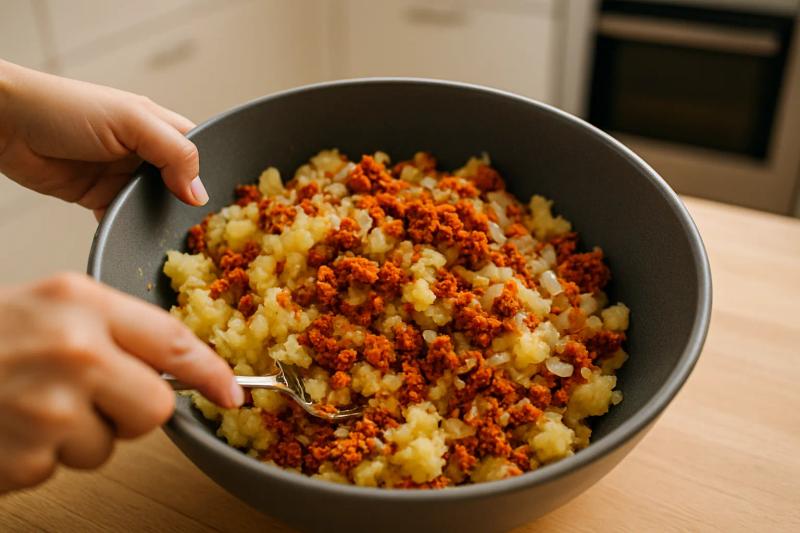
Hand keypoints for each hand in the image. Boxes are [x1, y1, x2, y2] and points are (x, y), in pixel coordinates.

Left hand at [0, 59, 207, 219]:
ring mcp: (119, 174)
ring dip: (156, 218)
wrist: (5, 125)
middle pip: (178, 182)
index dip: (205, 173)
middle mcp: (141, 150)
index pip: (197, 149)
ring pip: (152, 204)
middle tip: (194, 225)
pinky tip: (132, 233)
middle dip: (183, 202)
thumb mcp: (132, 121)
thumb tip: (199, 192)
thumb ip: (174, 153)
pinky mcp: (96, 195)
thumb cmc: (63, 108)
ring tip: (165, 232)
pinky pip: (122, 217)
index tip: (208, 201)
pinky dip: (127, 228)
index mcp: (156, 125)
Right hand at [0, 273, 242, 492]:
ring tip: (35, 405)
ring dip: (80, 435)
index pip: (173, 343)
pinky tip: (14, 427)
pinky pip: (63, 469)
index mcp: (81, 303)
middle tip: (88, 394)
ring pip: (109, 446)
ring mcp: (48, 410)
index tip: (231, 394)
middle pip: (155, 408)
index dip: (210, 374)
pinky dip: (43, 456)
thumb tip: (183, 370)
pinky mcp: (24, 459)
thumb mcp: (55, 303)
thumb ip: (119, 329)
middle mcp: (72, 352)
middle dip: (133, 411)